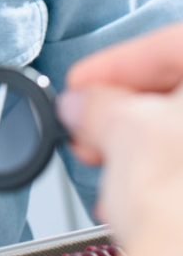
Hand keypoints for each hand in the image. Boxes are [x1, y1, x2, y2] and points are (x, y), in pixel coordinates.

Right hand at [58, 24, 182, 255]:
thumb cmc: (182, 208)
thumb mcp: (121, 131)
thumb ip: (97, 105)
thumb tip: (85, 106)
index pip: (172, 48)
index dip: (116, 65)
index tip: (83, 85)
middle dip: (132, 115)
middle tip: (93, 129)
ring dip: (150, 153)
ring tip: (110, 173)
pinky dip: (173, 184)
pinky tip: (142, 204)